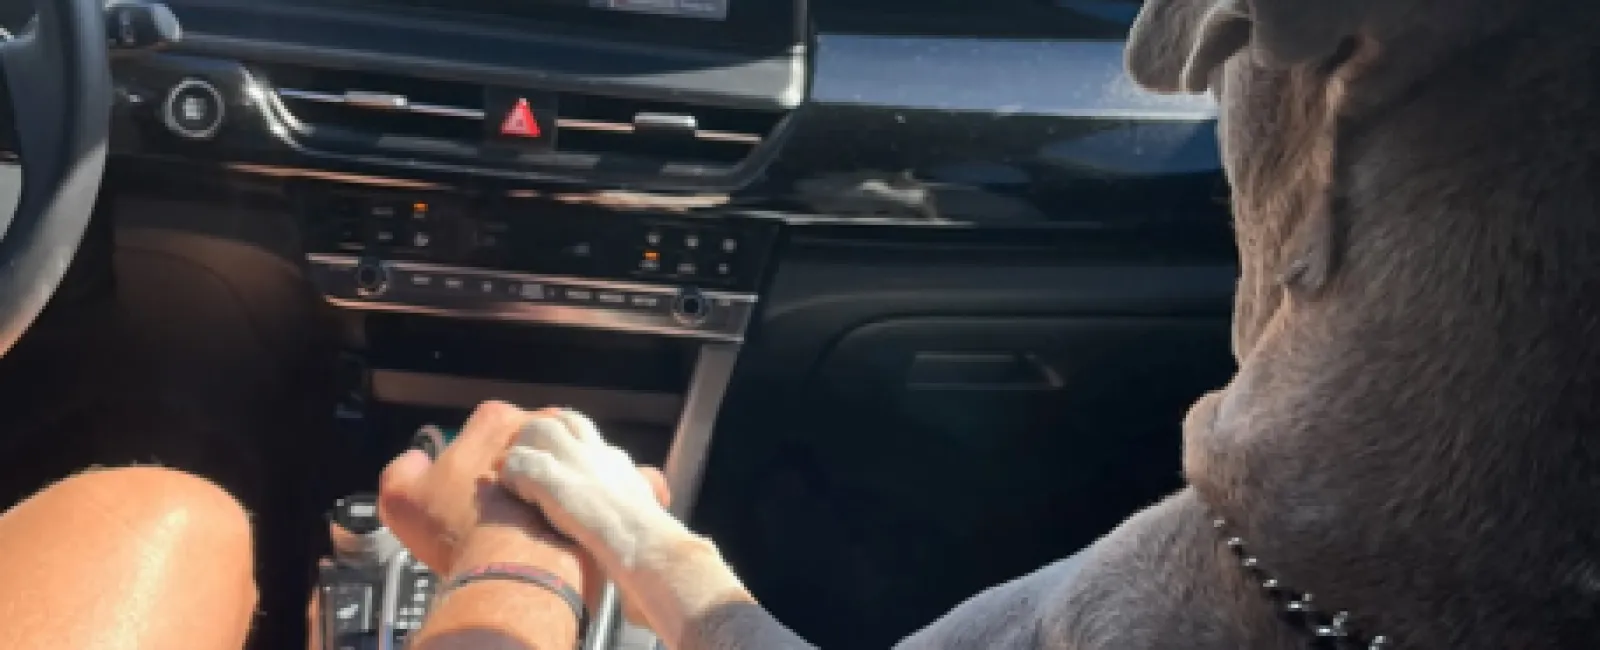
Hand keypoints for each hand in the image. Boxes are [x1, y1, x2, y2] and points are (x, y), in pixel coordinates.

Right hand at [376, 401, 568, 574]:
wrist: (516, 566)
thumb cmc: (459, 530)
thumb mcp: (402, 499)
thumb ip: (402, 470)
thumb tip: (415, 461)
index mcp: (493, 421)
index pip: (482, 425)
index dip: (473, 454)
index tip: (470, 483)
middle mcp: (538, 426)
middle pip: (524, 439)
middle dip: (516, 462)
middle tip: (501, 500)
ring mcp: (573, 450)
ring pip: (557, 457)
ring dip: (547, 476)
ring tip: (530, 511)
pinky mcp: (600, 484)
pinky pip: (583, 484)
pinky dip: (571, 498)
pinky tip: (554, 521)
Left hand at [498, 409, 685, 572]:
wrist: (643, 545)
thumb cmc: (648, 538)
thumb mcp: (645, 504)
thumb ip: (634, 491)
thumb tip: (644, 498)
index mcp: (613, 459)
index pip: (580, 429)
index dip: (559, 436)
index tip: (548, 451)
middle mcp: (593, 452)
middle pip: (556, 422)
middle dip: (534, 437)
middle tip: (523, 460)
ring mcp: (573, 462)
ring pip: (535, 431)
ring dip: (520, 450)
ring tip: (513, 476)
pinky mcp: (552, 480)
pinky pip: (518, 462)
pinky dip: (510, 474)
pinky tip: (511, 492)